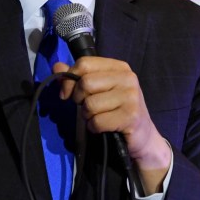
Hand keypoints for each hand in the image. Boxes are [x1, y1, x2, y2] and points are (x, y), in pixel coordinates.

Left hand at [55, 57, 170, 193]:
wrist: (142, 136)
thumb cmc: (116, 110)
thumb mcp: (97, 90)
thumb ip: (76, 77)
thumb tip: (57, 66)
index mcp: (119, 67)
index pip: (84, 63)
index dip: (70, 78)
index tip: (69, 93)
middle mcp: (128, 77)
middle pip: (85, 83)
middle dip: (78, 99)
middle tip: (88, 107)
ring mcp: (131, 96)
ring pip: (90, 104)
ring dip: (88, 116)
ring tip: (99, 117)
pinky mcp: (131, 116)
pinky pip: (97, 121)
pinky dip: (94, 127)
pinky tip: (104, 127)